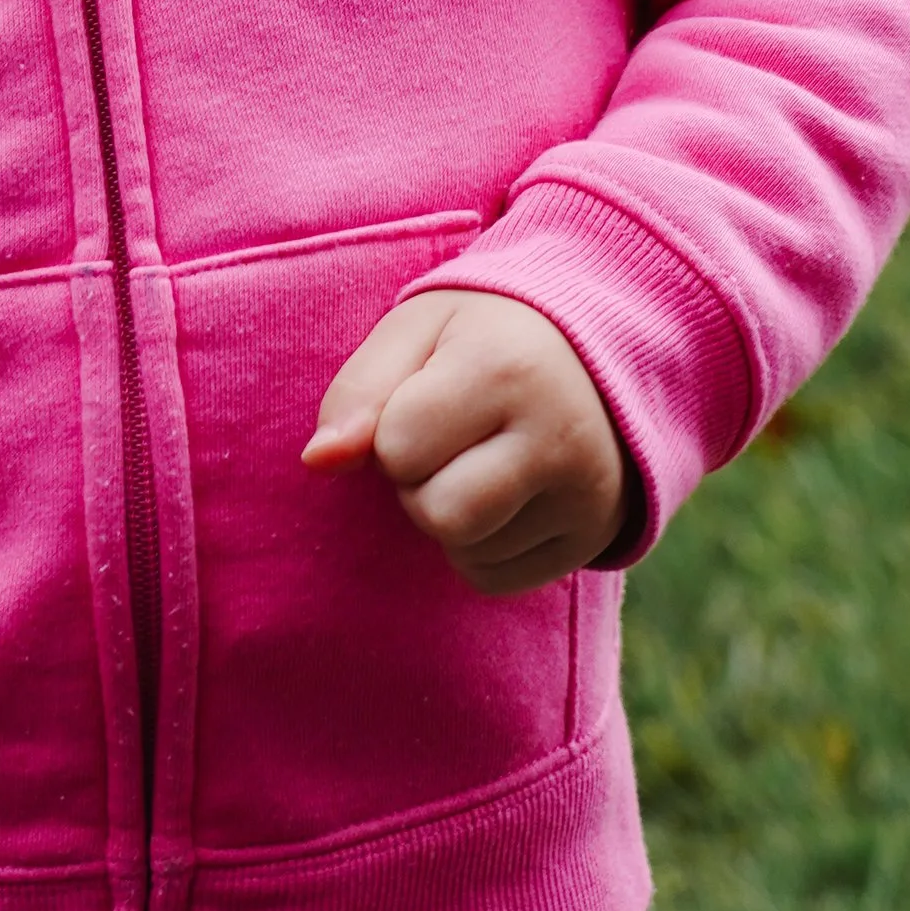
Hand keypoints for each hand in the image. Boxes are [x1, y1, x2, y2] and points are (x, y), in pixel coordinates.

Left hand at [303, 289, 630, 592]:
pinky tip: (504, 493)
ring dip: (449, 513)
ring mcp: (586, 495)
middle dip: (417, 481)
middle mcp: (560, 436)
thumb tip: (317, 462)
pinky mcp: (592, 539)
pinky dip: (480, 546)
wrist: (592, 352)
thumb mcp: (416, 331)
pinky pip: (494, 579)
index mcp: (506, 367)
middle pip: (435, 515)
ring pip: (464, 552)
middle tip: (448, 438)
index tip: (423, 396)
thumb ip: (358, 391)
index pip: (396, 449)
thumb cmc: (481, 337)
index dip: (389, 428)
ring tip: (480, 459)